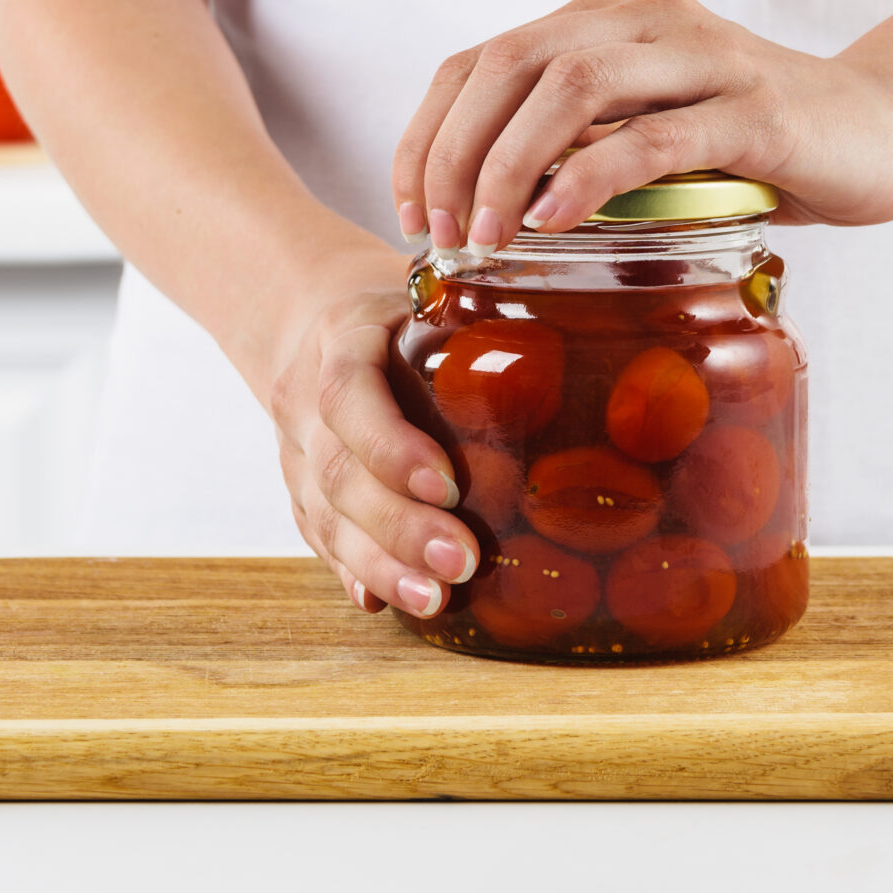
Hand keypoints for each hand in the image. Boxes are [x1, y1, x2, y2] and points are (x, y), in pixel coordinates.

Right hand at [267, 250, 479, 616]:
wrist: (305, 314)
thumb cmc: (393, 305)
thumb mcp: (428, 288)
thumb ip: (488, 313)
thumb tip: (595, 342)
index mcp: (341, 337)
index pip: (350, 394)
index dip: (391, 445)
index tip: (449, 484)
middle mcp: (306, 399)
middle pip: (338, 470)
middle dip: (399, 525)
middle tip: (461, 561)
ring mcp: (296, 449)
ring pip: (326, 514)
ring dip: (380, 563)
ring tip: (434, 598)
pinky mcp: (300, 489)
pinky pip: (320, 536)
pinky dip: (354, 572)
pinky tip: (388, 603)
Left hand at [391, 0, 892, 248]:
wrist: (889, 129)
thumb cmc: (761, 146)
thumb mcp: (654, 137)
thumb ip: (585, 145)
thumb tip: (486, 210)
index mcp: (613, 20)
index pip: (486, 57)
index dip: (430, 129)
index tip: (410, 205)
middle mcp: (650, 20)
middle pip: (512, 62)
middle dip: (453, 149)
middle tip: (438, 228)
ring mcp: (705, 58)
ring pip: (571, 84)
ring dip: (508, 160)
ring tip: (485, 231)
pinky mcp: (755, 109)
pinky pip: (653, 135)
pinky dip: (590, 176)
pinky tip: (552, 220)